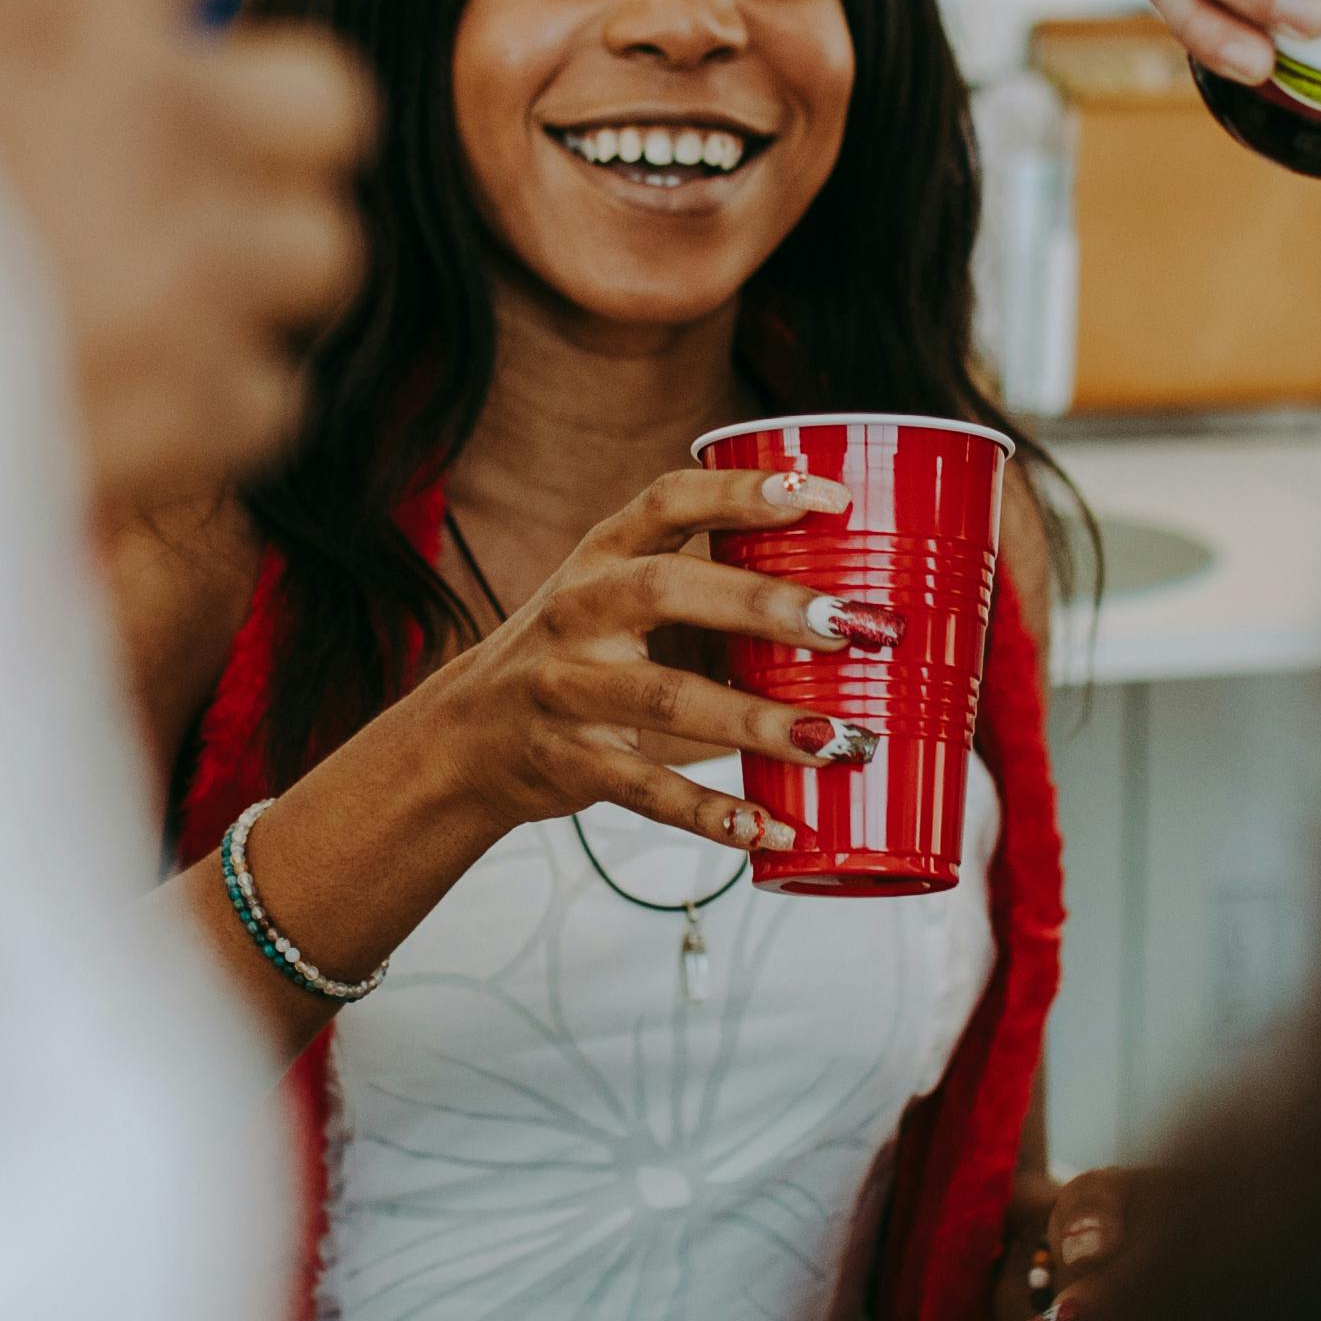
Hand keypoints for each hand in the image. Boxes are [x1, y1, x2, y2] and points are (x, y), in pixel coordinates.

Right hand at [0, 0, 372, 521]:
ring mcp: (192, 257)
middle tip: (161, 176)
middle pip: (320, 98)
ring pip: (314, 249)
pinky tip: (102, 398)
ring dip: (232, 276)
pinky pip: (265, 391)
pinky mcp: (196, 396)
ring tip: (123, 302)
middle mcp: (150, 103)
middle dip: (252, 142)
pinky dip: (196, 405)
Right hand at [376, 463, 882, 856]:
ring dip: (761, 721)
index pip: (671, 500)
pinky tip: (772, 828)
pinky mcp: (570, 763)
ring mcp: (568, 687)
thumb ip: (707, 591)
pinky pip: (648, 790)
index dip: (747, 491)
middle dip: (767, 605)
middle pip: (669, 588)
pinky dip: (713, 814)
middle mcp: (579, 610)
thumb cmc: (579, 657)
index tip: (829, 498)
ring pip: (667, 698)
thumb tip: (845, 604)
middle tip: (852, 626)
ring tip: (841, 741)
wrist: (467, 740)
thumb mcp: (619, 600)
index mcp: (602, 555)